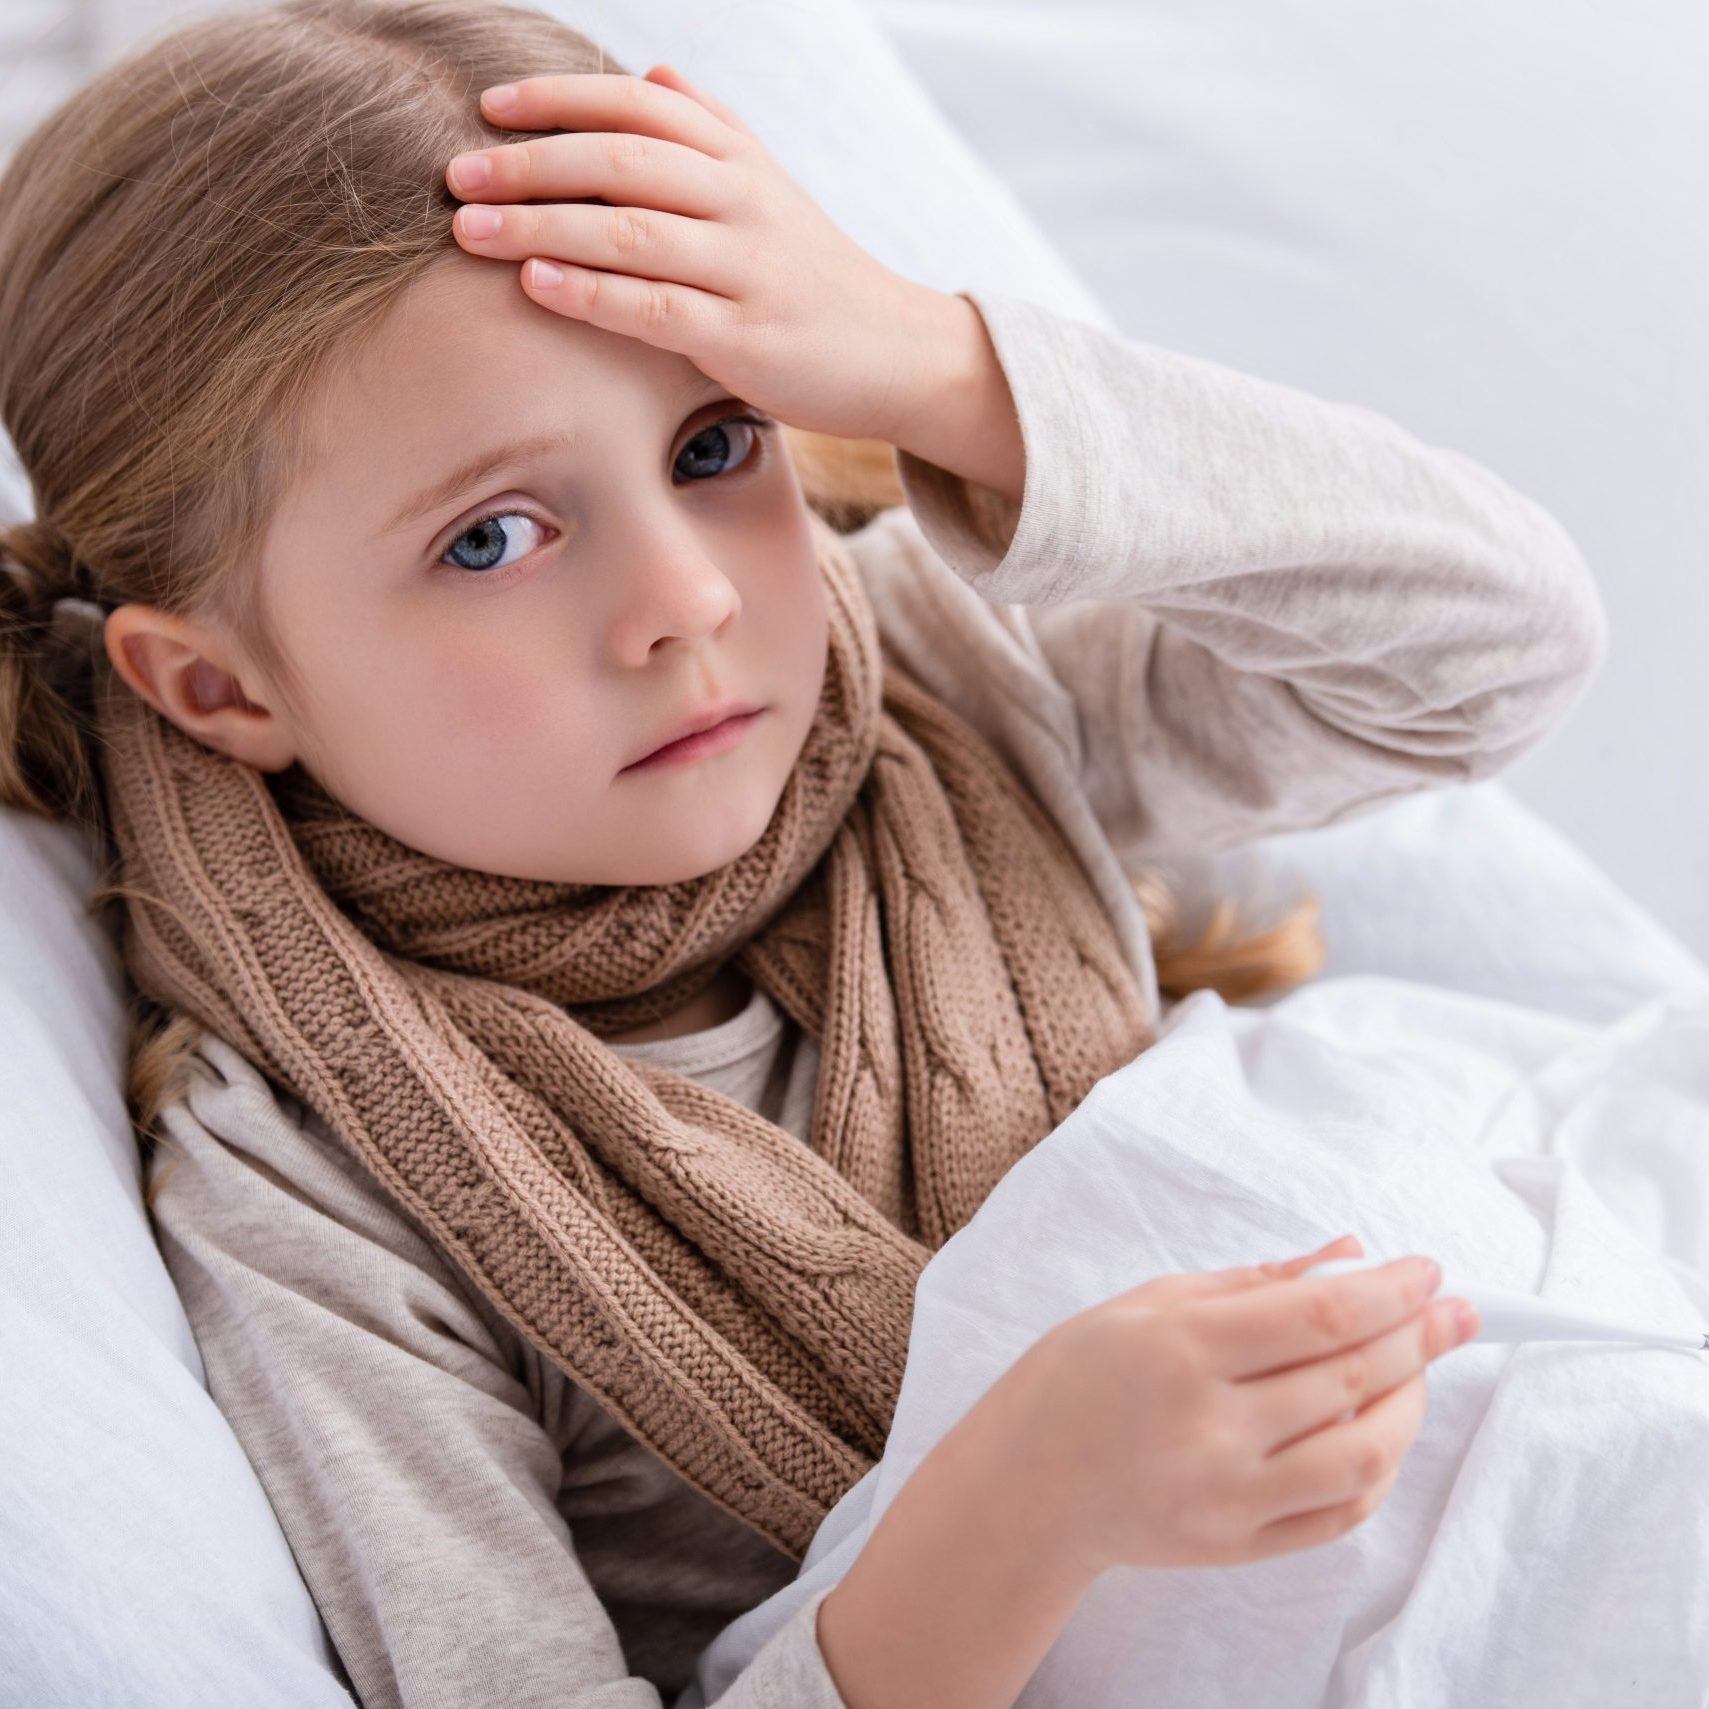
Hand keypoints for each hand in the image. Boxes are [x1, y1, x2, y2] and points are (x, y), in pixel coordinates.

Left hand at [444, 67, 957, 443]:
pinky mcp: (747, 339)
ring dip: (542, 226)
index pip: (639, 105)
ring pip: (630, 231)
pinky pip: (656, 308)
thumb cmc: (817, 277)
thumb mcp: (772, 190)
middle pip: (622, 158)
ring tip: (470, 229)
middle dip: (530, 163)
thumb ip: (713, 130)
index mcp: (740, 160)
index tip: (490, 109)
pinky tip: (536, 285)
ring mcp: (747, 269)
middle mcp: (742, 202)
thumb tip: (652, 66)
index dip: (560, 99)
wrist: (899, 353)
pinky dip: (591, 294)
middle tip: (458, 173)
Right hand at [985, 1233, 1478, 1576]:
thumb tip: (1349, 1254)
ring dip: (1410, 1406)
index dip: (1390, 1291)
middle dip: (1420, 1337)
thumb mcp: (1149, 1301)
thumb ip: (1255, 1282)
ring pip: (1364, 1454)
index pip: (1319, 1315)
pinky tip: (1381, 1429)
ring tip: (1419, 1370)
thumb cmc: (1080, 1375)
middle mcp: (1209, 1426)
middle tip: (1456, 1310)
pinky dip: (1377, 1469)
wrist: (1027, 1483)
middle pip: (1351, 1377)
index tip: (1429, 1270)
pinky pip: (1340, 1514)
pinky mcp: (1238, 1548)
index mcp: (1182, 1348)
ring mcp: (1228, 1495)